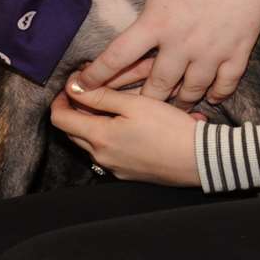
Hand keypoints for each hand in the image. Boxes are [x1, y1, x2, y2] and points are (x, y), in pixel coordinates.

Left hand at [50, 85, 205, 186]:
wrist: (200, 160)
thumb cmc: (170, 128)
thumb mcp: (135, 103)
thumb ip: (101, 95)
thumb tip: (73, 87)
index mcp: (99, 137)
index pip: (60, 119)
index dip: (60, 99)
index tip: (73, 86)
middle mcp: (101, 157)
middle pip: (73, 132)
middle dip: (75, 110)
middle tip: (90, 91)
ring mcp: (114, 168)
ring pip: (90, 143)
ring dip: (92, 124)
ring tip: (112, 106)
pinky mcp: (127, 174)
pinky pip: (108, 153)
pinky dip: (109, 137)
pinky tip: (129, 126)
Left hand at [72, 0, 259, 105]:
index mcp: (156, 23)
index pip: (117, 58)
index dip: (95, 77)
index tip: (81, 88)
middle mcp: (181, 44)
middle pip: (155, 87)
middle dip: (140, 102)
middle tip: (131, 110)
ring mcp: (210, 52)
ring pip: (190, 92)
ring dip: (177, 103)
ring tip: (169, 110)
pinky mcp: (237, 53)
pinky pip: (224, 85)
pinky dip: (215, 95)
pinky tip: (208, 98)